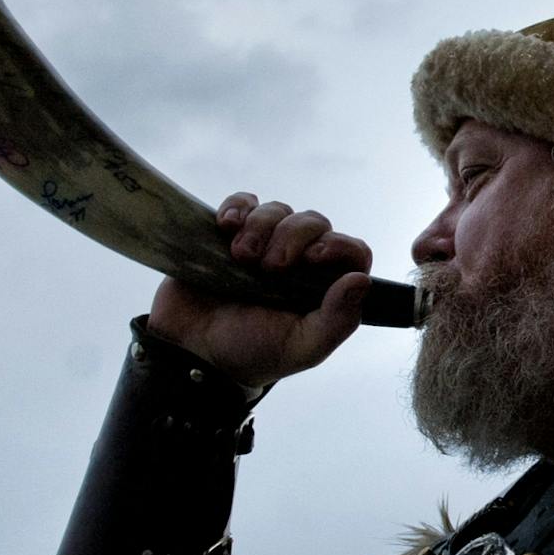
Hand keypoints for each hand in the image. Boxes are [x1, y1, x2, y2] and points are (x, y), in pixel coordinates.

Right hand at [147, 193, 374, 391]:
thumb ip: (338, 320)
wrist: (192, 350)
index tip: (312, 258)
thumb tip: (361, 280)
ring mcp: (265, 243)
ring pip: (278, 210)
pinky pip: (243, 202)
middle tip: (269, 267)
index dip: (337, 246)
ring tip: (240, 256)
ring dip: (260, 227)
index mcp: (323, 287)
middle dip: (292, 237)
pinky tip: (225, 227)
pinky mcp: (231, 232)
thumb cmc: (252, 352)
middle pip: (314, 223)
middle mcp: (299, 261)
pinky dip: (236, 207)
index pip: (351, 251)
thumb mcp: (301, 347)